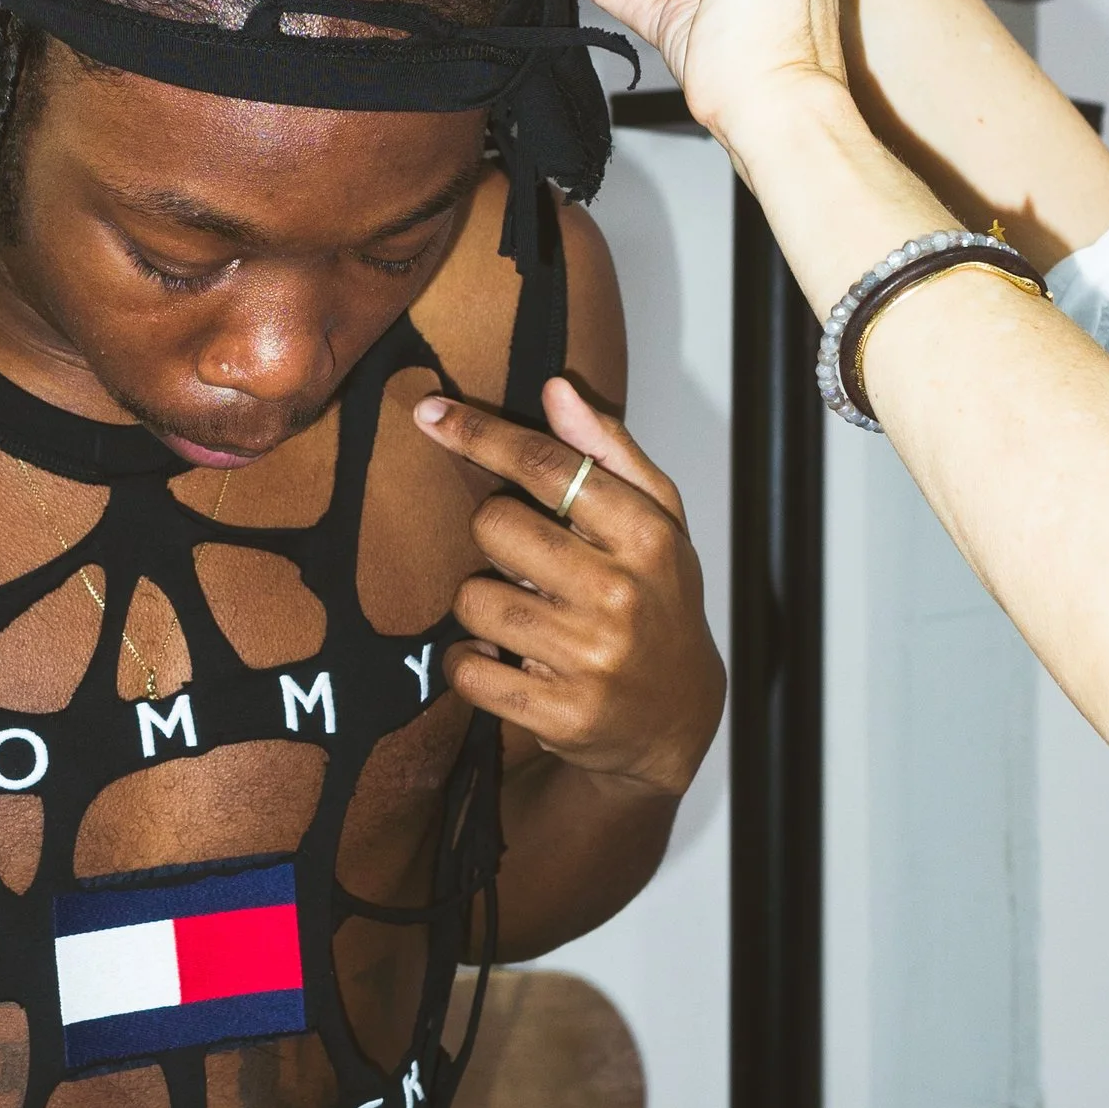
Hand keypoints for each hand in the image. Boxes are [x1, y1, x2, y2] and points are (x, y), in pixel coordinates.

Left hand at [409, 377, 721, 798]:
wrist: (677, 717)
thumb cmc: (658, 602)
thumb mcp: (658, 522)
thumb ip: (607, 453)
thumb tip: (557, 389)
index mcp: (646, 537)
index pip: (548, 466)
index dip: (481, 434)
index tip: (431, 414)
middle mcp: (620, 595)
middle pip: (494, 526)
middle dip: (494, 534)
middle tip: (525, 560)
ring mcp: (589, 659)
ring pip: (472, 598)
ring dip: (482, 601)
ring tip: (524, 614)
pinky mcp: (558, 714)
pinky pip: (467, 668)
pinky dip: (469, 660)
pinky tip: (504, 659)